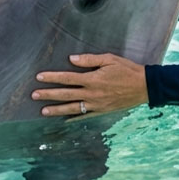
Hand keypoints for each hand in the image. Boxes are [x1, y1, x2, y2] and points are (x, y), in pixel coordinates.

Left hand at [31, 53, 147, 116]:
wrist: (144, 86)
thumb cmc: (127, 70)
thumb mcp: (109, 59)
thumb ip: (89, 60)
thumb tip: (71, 60)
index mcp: (93, 79)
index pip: (67, 78)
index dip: (52, 77)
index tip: (39, 77)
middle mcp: (92, 93)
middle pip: (66, 94)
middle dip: (48, 95)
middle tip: (34, 95)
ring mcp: (97, 104)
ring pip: (72, 108)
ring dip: (56, 109)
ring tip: (43, 111)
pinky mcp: (102, 111)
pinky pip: (85, 116)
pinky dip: (74, 118)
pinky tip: (64, 120)